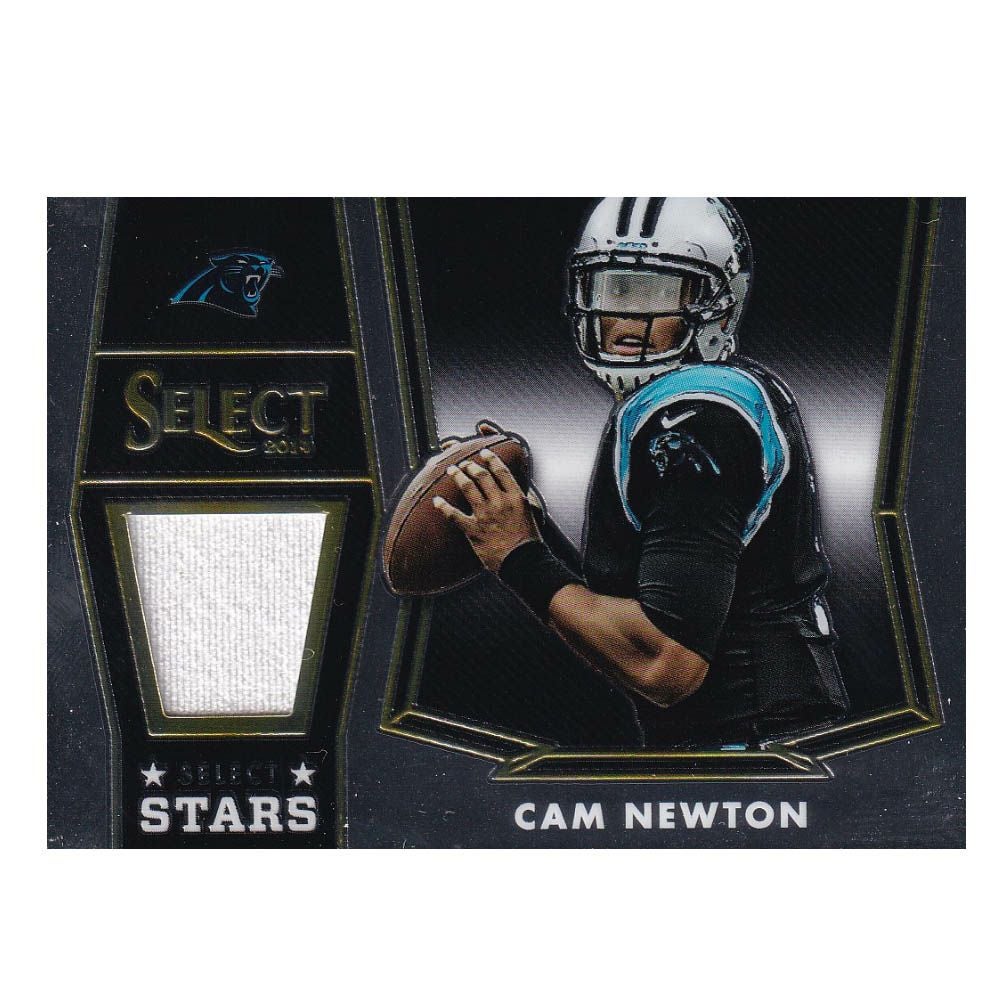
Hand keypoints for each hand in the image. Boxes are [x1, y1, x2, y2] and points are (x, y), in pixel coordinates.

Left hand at [433, 448, 539, 572]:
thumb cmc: (529, 539)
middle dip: (470, 466)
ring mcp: (485, 515)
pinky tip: (436, 500)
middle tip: (464, 463)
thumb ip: (523, 498)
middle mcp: (500, 502)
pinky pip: (454, 515)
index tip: (483, 452)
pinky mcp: (474, 530)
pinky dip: (443, 507)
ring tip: (451, 470)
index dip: (491, 459)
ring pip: (468, 487)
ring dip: (457, 475)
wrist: (523, 561)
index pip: (501, 471)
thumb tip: (520, 488)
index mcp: (515, 497)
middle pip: (482, 476)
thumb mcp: (532, 513)